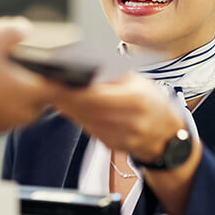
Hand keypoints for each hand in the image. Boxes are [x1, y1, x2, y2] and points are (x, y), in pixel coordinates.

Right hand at [0, 18, 57, 135]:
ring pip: (19, 113)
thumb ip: (11, 32)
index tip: (55, 69)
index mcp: (27, 92)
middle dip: (36, 89)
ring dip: (15, 99)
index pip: (58, 89)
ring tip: (0, 81)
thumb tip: (26, 29)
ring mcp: (1, 125)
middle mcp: (19, 113)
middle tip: (24, 73)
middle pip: (39, 103)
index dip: (59, 78)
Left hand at [50, 73, 182, 161]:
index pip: (96, 96)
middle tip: (48, 85)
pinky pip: (89, 129)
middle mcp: (128, 122)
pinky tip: (69, 107)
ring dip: (67, 107)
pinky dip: (78, 117)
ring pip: (84, 120)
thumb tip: (83, 69)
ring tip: (55, 93)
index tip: (57, 80)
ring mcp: (120, 137)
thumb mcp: (139, 82)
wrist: (167, 135)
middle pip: (86, 109)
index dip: (73, 90)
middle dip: (64, 97)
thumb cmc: (152, 102)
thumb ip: (113, 77)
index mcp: (136, 101)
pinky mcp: (111, 145)